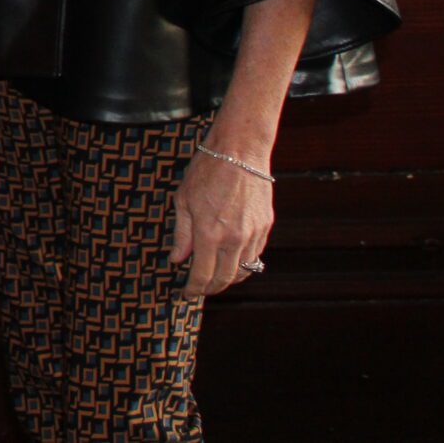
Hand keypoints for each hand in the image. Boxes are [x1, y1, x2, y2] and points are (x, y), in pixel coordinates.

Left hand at [173, 144, 273, 296]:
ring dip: (229, 279)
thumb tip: (177, 259)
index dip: (193, 288)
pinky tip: (231, 259)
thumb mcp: (183, 200)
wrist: (240, 150)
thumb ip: (181, 234)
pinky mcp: (266, 227)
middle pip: (225, 279)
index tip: (185, 293)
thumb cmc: (206, 171)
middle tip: (199, 289)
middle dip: (211, 289)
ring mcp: (254, 234)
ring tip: (214, 277)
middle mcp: (235, 238)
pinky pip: (255, 255)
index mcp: (209, 232)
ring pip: (244, 270)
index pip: (202, 274)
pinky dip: (243, 263)